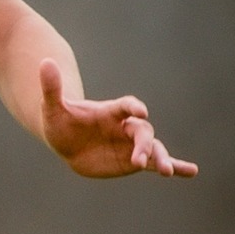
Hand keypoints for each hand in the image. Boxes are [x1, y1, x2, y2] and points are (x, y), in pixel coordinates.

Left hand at [40, 59, 196, 179]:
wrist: (67, 141)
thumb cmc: (61, 121)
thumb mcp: (52, 107)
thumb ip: (52, 87)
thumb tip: (43, 61)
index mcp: (111, 111)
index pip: (126, 106)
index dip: (132, 106)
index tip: (140, 110)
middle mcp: (126, 126)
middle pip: (142, 131)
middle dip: (143, 144)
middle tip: (139, 160)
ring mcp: (132, 143)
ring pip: (153, 148)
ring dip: (162, 158)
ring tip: (170, 172)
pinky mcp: (134, 160)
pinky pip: (156, 163)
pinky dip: (175, 166)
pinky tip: (190, 171)